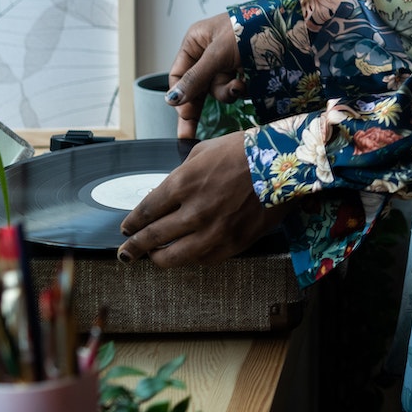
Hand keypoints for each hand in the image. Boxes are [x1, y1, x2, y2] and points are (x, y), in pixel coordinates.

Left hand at [117, 133, 283, 266]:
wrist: (285, 163)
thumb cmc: (245, 151)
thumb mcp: (203, 153)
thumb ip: (180, 176)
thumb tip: (165, 197)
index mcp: (184, 183)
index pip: (146, 211)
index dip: (133, 222)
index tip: (127, 228)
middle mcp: (194, 211)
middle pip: (152, 238)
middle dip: (134, 247)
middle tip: (125, 253)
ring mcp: (214, 231)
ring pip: (173, 257)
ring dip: (157, 259)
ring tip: (151, 258)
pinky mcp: (233, 244)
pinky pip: (201, 260)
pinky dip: (188, 258)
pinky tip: (184, 254)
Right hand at [165, 12, 239, 139]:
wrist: (287, 28)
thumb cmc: (251, 27)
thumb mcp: (219, 53)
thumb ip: (196, 77)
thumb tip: (172, 99)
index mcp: (197, 41)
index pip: (178, 74)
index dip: (180, 95)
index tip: (184, 113)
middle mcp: (208, 52)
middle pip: (194, 87)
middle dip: (195, 108)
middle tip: (188, 135)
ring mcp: (226, 63)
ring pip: (216, 90)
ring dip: (227, 92)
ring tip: (239, 84)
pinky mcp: (243, 71)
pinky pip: (234, 89)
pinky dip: (240, 90)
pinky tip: (247, 83)